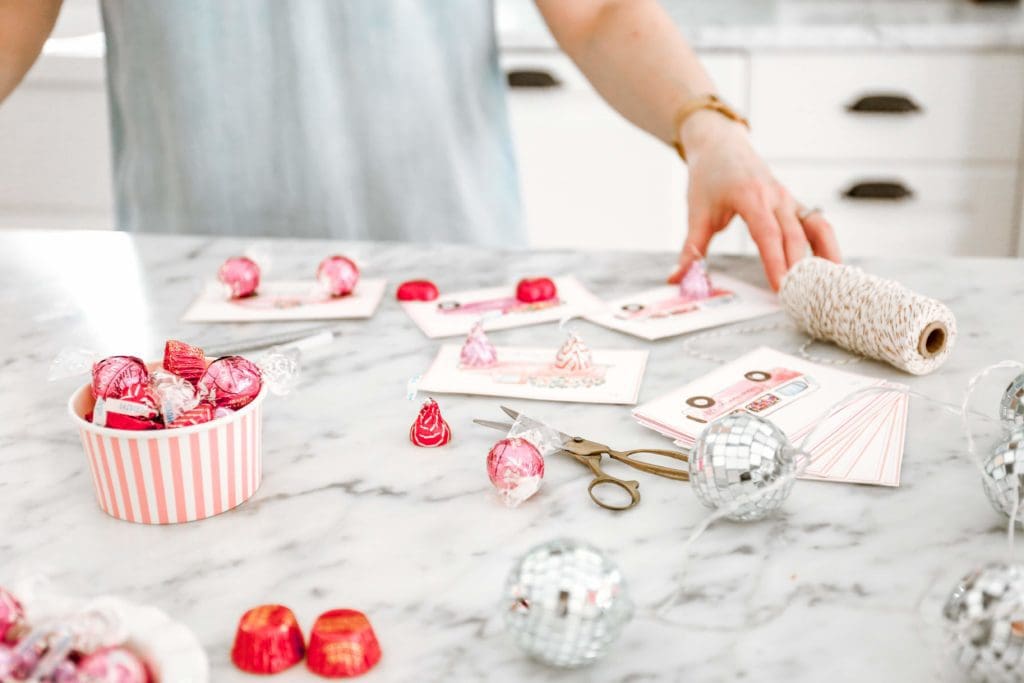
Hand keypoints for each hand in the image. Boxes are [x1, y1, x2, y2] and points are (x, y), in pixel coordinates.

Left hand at [667, 111, 840, 290]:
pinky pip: (817, 223)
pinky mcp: (794, 204)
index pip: (767, 233)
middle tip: (799, 297)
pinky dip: (827, 244)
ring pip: (817, 226)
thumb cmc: (708, 176)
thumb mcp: (696, 212)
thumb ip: (691, 248)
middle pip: (794, 235)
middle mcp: (775, 196)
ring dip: (826, 253)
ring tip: (829, 283)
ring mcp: (789, 199)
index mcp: (750, 196)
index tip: (780, 286)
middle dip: (798, 267)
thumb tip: (677, 278)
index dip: (775, 261)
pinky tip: (830, 266)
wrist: (722, 145)